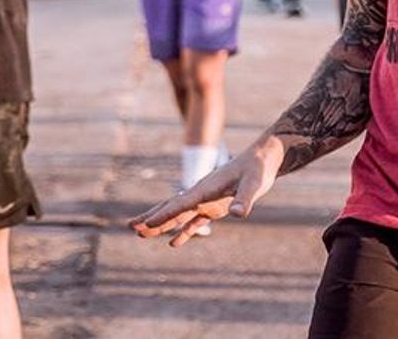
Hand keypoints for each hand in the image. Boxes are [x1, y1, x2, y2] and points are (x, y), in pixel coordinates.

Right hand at [129, 137, 283, 246]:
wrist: (266, 156)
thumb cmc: (260, 167)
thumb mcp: (255, 182)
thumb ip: (246, 197)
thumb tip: (240, 214)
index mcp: (208, 186)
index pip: (182, 203)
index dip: (164, 215)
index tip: (145, 225)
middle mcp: (203, 192)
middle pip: (173, 207)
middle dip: (153, 218)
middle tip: (131, 227)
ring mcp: (208, 199)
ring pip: (180, 214)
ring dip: (163, 224)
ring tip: (141, 234)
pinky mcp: (217, 205)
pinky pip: (196, 219)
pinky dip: (185, 230)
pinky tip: (174, 242)